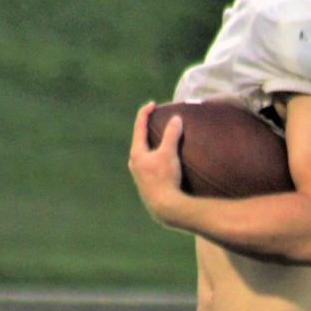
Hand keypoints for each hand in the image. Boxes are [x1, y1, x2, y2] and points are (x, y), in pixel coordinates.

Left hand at [128, 101, 184, 222]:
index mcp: (137, 153)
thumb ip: (172, 135)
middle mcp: (134, 163)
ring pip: (143, 154)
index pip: (139, 127)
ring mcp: (139, 175)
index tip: (153, 104)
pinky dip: (154, 156)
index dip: (145, 113)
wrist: (164, 207)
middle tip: (155, 119)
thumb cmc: (165, 178)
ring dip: (150, 144)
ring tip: (159, 139)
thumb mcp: (169, 154)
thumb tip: (176, 119)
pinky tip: (161, 161)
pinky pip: (148, 164)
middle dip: (147, 129)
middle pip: (139, 140)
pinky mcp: (146, 184)